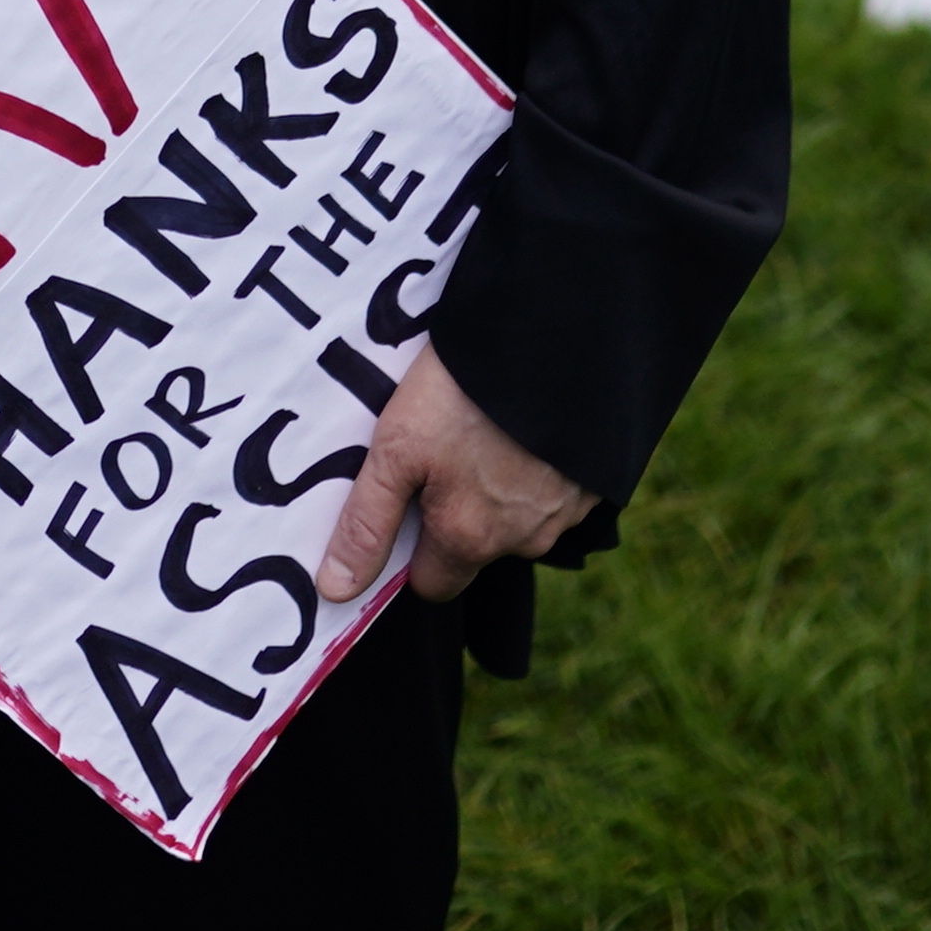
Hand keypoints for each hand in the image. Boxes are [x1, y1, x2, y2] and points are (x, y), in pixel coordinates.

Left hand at [311, 345, 591, 605]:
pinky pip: (556, 494)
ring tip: (481, 429)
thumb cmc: (464, 394)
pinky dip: (538, 471)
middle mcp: (524, 540)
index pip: (431, 584)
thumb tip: (334, 592)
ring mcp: (567, 511)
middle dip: (456, 517)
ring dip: (499, 492)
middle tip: (441, 454)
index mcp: (470, 539)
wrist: (555, 338)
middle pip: (475, 552)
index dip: (411, 551)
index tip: (405, 500)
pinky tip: (522, 427)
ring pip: (517, 522)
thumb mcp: (396, 449)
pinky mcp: (596, 481)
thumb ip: (366, 525)